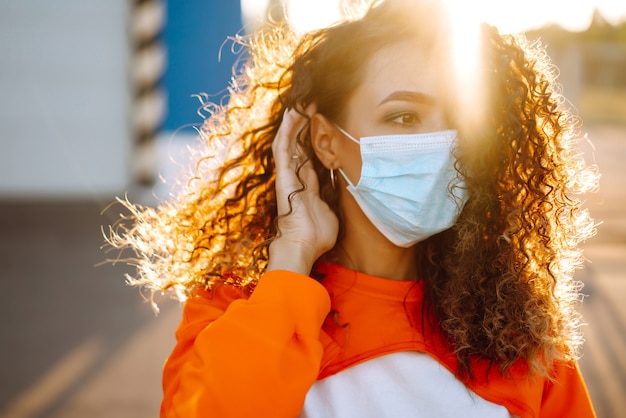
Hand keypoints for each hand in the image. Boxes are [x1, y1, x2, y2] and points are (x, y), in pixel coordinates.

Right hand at [267, 107, 338, 274]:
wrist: (304, 245)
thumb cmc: (318, 234)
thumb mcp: (331, 210)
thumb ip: (333, 197)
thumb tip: (341, 190)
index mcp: (308, 184)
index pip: (310, 156)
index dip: (315, 140)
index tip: (322, 123)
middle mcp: (297, 177)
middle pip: (299, 145)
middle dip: (305, 126)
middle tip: (312, 106)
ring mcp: (288, 175)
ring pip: (288, 143)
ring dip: (294, 124)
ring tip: (300, 105)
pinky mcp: (284, 175)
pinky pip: (283, 149)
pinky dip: (286, 132)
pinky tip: (290, 116)